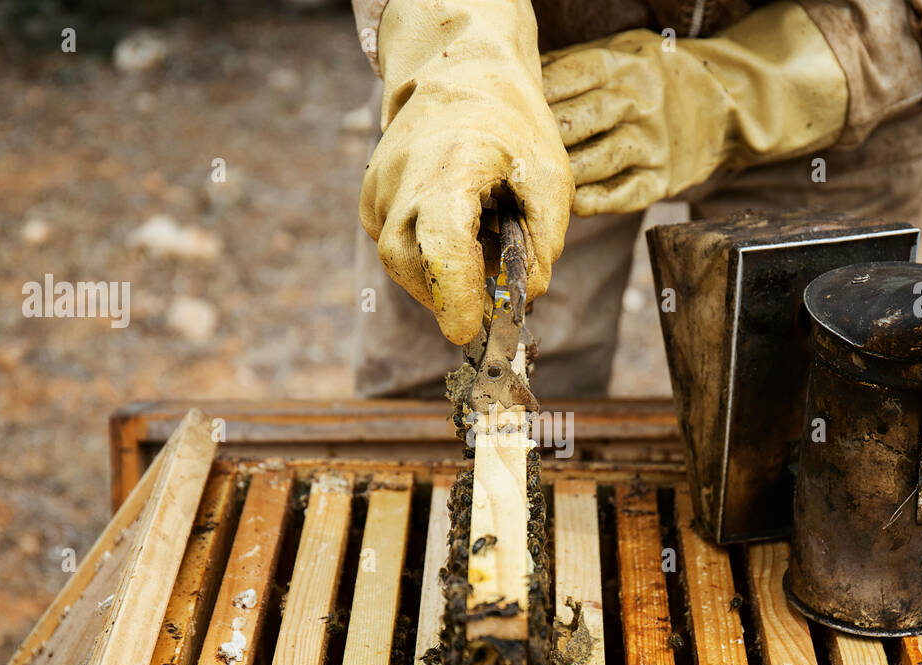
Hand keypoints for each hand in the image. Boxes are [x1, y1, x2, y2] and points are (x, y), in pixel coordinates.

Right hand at [359, 0, 574, 344]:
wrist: (458, 74)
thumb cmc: (510, 124)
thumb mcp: (551, 177)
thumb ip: (543, 244)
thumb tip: (523, 297)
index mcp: (449, 166)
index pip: (441, 244)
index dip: (455, 294)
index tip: (469, 332)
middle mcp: (400, 180)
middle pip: (411, 264)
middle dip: (449, 297)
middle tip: (489, 308)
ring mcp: (377, 192)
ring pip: (403, 264)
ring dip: (442, 278)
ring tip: (480, 247)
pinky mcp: (370, 203)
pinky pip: (399, 250)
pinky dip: (430, 261)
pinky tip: (457, 235)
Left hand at [542, 1, 846, 215]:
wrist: (724, 100)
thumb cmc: (653, 75)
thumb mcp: (620, 52)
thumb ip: (573, 66)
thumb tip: (518, 82)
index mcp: (622, 66)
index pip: (563, 82)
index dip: (530, 99)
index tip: (508, 112)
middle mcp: (638, 104)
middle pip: (574, 124)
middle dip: (540, 139)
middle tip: (513, 151)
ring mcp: (651, 145)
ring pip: (593, 163)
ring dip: (560, 173)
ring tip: (534, 179)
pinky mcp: (660, 180)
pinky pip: (619, 195)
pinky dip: (590, 202)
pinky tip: (570, 201)